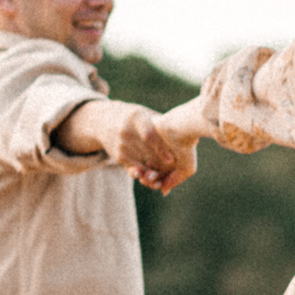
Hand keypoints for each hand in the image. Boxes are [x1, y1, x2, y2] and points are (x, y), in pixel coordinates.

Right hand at [62, 100, 194, 191]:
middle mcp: (126, 132)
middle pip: (145, 153)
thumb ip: (163, 125)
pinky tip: (154, 178)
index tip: (171, 161)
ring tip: (164, 179)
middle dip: (160, 164)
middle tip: (173, 173)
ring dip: (153, 173)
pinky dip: (145, 174)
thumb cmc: (136, 118)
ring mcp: (120, 145)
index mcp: (136, 118)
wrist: (103, 120)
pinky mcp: (117, 156)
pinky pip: (133, 168)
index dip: (160, 149)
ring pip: (139, 164)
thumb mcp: (147, 115)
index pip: (149, 136)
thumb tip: (191, 137)